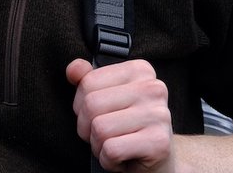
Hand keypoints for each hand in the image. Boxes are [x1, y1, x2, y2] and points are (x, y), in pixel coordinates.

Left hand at [67, 57, 174, 171]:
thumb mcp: (108, 97)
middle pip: (92, 104)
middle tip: (101, 135)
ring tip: (111, 146)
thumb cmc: (130, 127)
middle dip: (87, 127)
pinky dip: (108, 160)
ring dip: (97, 145)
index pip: (89, 81)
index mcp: (140, 70)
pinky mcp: (159, 143)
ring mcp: (158, 115)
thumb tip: (73, 70)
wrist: (159, 162)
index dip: (81, 104)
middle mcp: (153, 88)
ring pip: (100, 128)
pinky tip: (120, 159)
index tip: (95, 115)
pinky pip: (112, 150)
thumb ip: (87, 78)